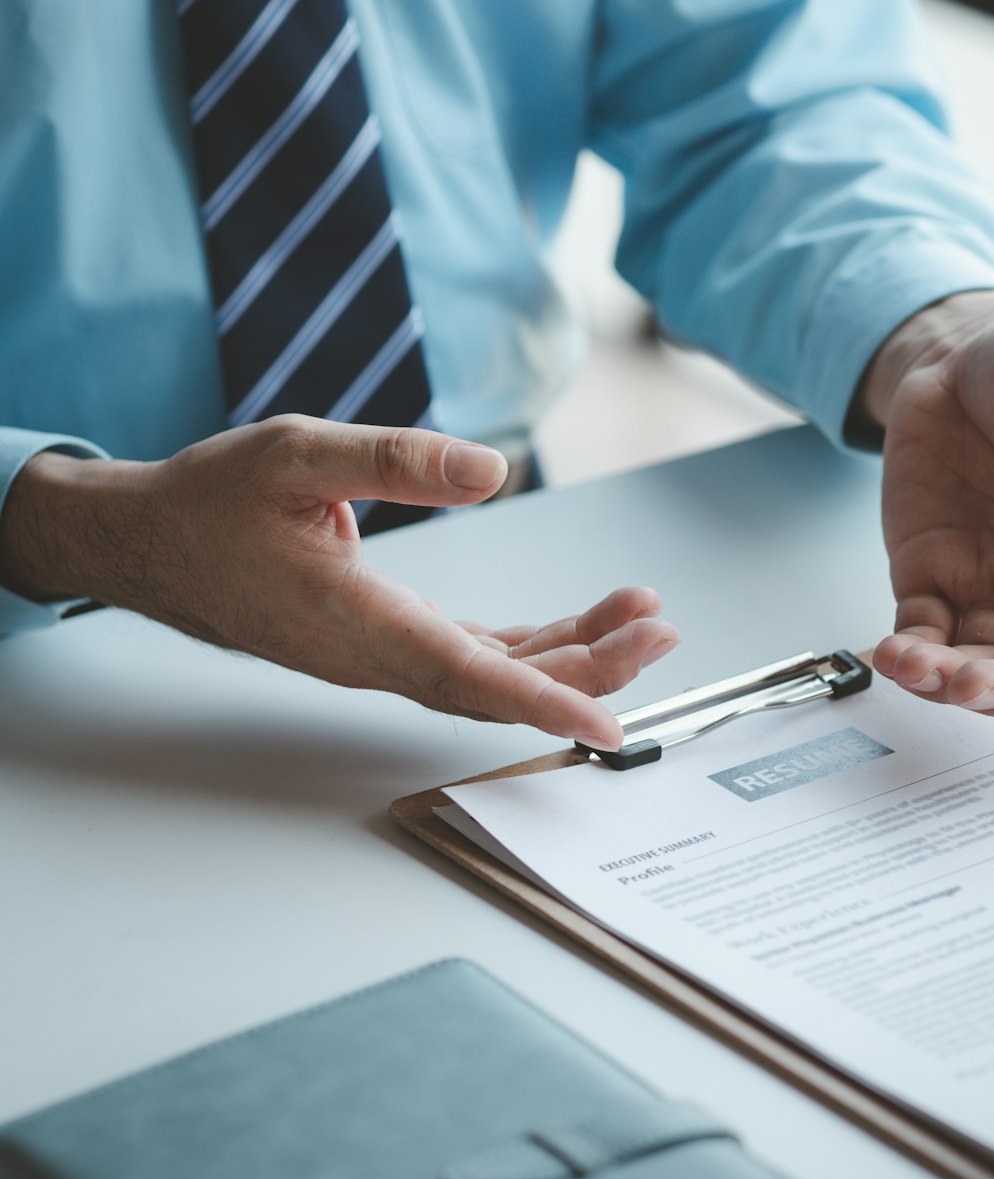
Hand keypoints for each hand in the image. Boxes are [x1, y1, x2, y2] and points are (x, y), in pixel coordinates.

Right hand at [0, 416, 678, 747]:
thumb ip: (394, 460)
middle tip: (659, 630)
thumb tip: (491, 469)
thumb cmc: (212, 503)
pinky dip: (533, 646)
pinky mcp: (386, 639)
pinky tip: (582, 622)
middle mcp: (378, 656)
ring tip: (642, 617)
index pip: (470, 677)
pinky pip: (474, 658)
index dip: (547, 700)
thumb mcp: (296, 453)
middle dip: (591, 667)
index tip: (610, 724)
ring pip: (494, 676)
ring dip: (572, 655)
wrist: (149, 543)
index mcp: (360, 623)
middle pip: (502, 685)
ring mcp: (384, 655)